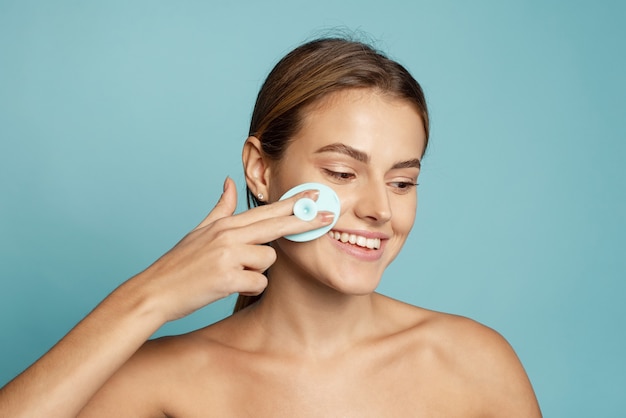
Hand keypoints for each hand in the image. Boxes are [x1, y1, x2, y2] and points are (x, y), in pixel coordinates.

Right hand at [138, 177, 332, 321]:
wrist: (155, 291)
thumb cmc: (180, 264)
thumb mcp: (199, 231)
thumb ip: (220, 207)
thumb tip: (229, 182)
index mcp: (224, 224)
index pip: (266, 211)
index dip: (293, 203)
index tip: (315, 196)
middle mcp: (228, 235)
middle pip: (277, 225)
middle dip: (305, 220)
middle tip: (329, 215)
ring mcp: (227, 255)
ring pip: (268, 260)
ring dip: (256, 271)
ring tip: (232, 274)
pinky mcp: (227, 278)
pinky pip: (258, 283)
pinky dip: (249, 288)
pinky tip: (230, 287)